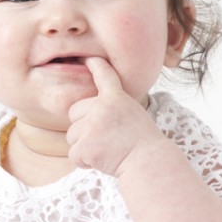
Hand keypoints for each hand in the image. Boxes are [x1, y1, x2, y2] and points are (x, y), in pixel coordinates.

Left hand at [66, 57, 164, 175]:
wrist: (149, 163)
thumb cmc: (144, 144)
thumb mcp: (134, 116)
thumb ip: (114, 109)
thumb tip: (91, 111)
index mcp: (117, 98)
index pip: (104, 76)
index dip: (95, 65)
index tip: (88, 59)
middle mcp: (102, 107)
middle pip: (74, 112)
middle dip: (83, 127)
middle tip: (105, 139)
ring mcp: (92, 125)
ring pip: (72, 135)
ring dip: (84, 146)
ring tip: (108, 150)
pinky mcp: (85, 145)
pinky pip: (73, 154)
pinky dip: (84, 161)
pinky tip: (103, 161)